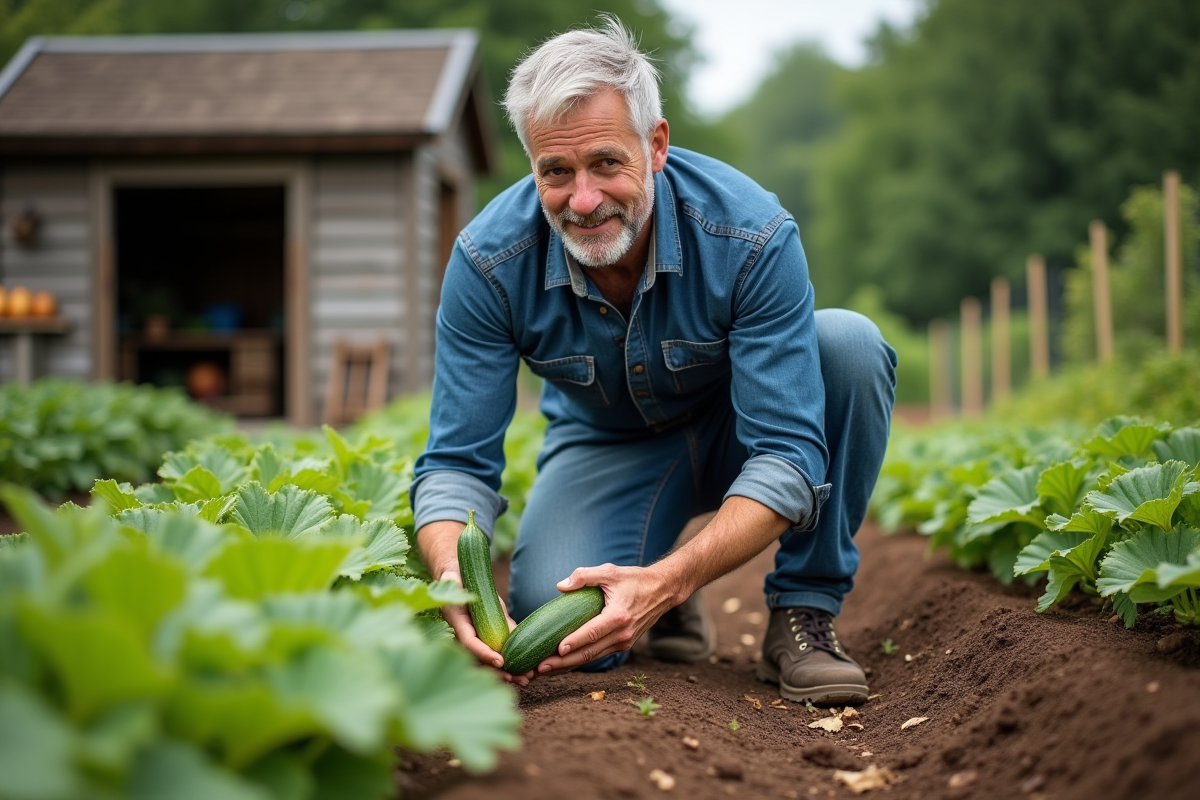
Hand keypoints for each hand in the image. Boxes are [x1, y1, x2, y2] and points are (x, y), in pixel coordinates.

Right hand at [438, 567, 531, 686]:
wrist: (456, 576)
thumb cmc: (459, 579)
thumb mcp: (462, 586)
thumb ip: (468, 596)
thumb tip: (480, 605)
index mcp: (457, 622)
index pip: (469, 643)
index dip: (484, 653)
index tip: (500, 661)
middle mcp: (465, 633)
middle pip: (482, 658)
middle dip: (501, 670)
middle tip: (521, 679)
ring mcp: (475, 635)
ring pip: (490, 657)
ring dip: (508, 670)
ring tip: (526, 678)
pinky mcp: (487, 632)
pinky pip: (498, 648)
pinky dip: (511, 657)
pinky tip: (525, 667)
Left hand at [529, 562, 680, 677]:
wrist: (662, 591)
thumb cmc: (634, 579)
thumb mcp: (610, 571)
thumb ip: (585, 576)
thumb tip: (561, 586)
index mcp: (618, 616)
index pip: (592, 632)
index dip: (574, 641)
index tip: (556, 649)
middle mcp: (622, 633)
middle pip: (589, 652)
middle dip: (563, 662)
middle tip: (540, 667)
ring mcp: (624, 642)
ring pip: (592, 658)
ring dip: (568, 666)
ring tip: (545, 670)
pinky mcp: (623, 644)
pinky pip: (599, 655)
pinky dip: (580, 660)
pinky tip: (563, 664)